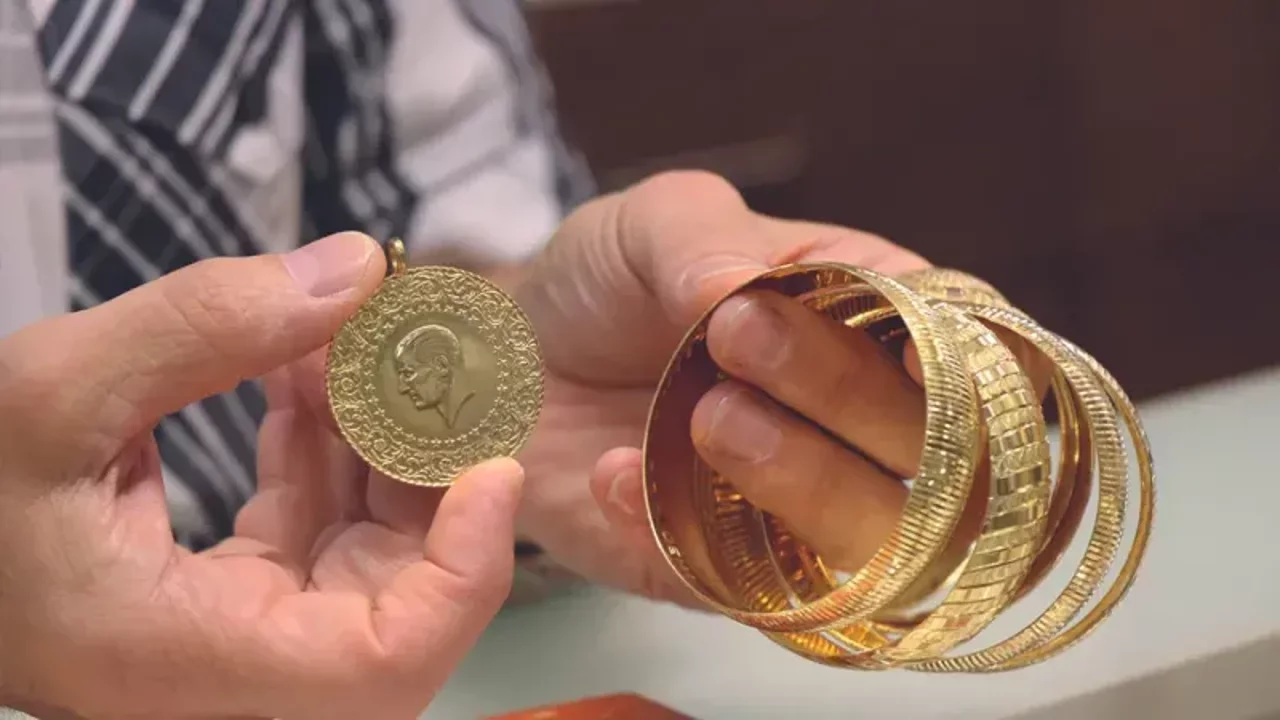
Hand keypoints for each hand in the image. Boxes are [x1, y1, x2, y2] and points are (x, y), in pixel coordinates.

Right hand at [0, 233, 523, 719]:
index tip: (491, 464)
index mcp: (191, 663)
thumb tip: (359, 268)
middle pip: (401, 593)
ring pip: (368, 548)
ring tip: (356, 333)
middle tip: (425, 358)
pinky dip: (328, 443)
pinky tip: (309, 361)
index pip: (386, 663)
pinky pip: (319, 523)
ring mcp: (243, 634)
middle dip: (427, 467)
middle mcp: (237, 673)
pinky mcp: (236, 594)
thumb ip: (206, 327)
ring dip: (378, 436)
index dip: (466, 569)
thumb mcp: (56, 393)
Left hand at [511, 171, 960, 603]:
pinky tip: (616, 474)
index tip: (909, 352)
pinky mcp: (720, 571)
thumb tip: (747, 288)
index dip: (957, 361)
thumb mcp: (650, 222)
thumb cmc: (606, 280)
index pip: (963, 351)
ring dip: (800, 480)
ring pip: (865, 540)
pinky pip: (738, 586)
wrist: (506, 360)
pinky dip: (677, 531)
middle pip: (925, 447)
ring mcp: (794, 507)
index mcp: (869, 321)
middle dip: (843, 393)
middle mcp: (854, 425)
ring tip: (705, 418)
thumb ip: (701, 239)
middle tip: (736, 334)